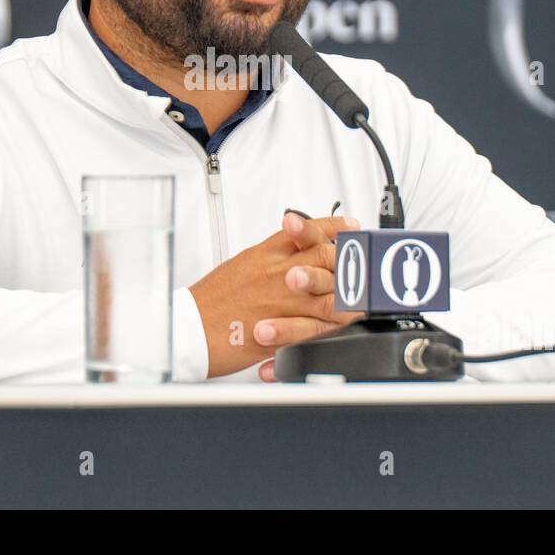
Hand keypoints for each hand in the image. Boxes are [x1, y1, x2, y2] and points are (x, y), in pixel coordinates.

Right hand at [188, 212, 364, 377]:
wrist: (189, 328)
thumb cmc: (209, 302)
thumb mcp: (240, 266)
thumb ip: (269, 258)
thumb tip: (292, 253)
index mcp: (263, 254)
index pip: (304, 230)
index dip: (332, 226)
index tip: (349, 225)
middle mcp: (274, 273)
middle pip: (322, 255)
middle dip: (349, 258)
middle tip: (365, 260)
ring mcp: (279, 301)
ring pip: (327, 292)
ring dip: (350, 294)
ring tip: (364, 295)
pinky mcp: (280, 329)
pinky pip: (315, 326)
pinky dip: (335, 324)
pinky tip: (348, 322)